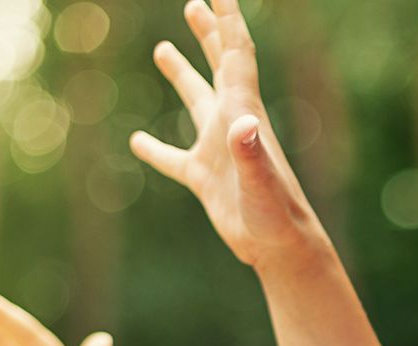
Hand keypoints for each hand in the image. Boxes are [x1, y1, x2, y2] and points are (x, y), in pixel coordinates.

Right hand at [131, 0, 318, 266]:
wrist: (281, 249)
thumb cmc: (276, 217)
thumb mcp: (261, 182)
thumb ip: (250, 152)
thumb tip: (240, 123)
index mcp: (243, 114)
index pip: (236, 56)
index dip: (228, 21)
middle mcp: (231, 124)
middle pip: (218, 68)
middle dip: (208, 34)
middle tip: (193, 4)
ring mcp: (217, 150)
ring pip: (196, 103)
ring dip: (182, 74)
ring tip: (162, 49)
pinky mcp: (206, 179)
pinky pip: (174, 158)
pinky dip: (154, 149)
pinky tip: (136, 141)